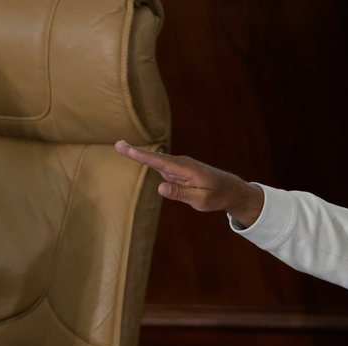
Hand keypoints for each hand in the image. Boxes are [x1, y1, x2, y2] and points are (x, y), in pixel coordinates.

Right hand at [114, 140, 263, 226]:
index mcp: (187, 169)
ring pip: (158, 164)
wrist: (231, 190)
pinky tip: (140, 157)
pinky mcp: (178, 170)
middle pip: (155, 159)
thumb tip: (160, 187)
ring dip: (141, 156)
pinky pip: (163, 168)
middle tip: (116, 144)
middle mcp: (182, 164)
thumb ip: (181, 193)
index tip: (126, 148)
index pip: (160, 162)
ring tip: (121, 146)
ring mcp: (180, 166)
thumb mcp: (201, 200)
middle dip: (136, 151)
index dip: (142, 156)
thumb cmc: (217, 196)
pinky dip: (150, 162)